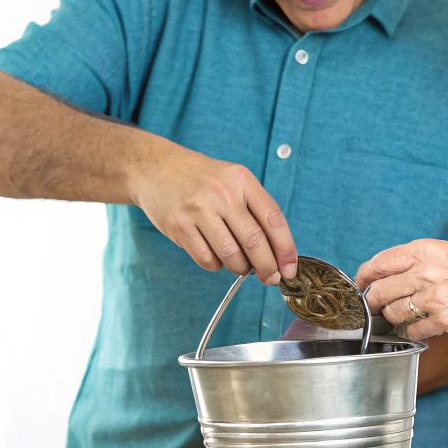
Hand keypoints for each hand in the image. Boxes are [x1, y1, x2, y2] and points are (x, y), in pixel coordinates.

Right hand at [131, 148, 296, 283]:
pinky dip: (217, 265)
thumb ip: (255, 210)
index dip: (286, 249)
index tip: (290, 268)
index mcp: (242, 180)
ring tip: (241, 264)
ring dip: (241, 268)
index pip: (273, 219)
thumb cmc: (202, 179)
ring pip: (231, 255)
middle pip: (254, 242)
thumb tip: (277, 253)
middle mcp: (221, 193)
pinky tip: (215, 254)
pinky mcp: (180, 227)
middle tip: (271, 278)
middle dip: (268, 267)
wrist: (157, 169)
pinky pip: (208, 260)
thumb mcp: (233, 181)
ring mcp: (198, 210)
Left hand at [355, 240, 447, 341]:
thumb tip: (390, 272)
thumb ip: (418, 259)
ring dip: (394, 319)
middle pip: (379, 293)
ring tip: (404, 317)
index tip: (362, 285)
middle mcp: (425, 272)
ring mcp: (433, 298)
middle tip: (376, 308)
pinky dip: (414, 331)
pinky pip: (414, 330)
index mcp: (424, 250)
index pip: (377, 264)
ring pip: (393, 314)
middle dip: (373, 303)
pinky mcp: (443, 320)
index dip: (363, 278)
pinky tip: (421, 327)